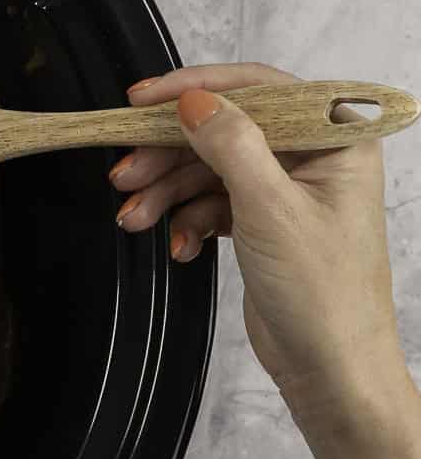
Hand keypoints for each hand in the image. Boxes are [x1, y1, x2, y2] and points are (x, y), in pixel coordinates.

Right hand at [110, 63, 407, 419]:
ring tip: (134, 218)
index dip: (196, 89)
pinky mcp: (262, 222)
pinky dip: (187, 222)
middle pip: (222, 131)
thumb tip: (194, 101)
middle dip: (168, 154)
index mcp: (335, 139)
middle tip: (124, 172)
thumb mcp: (271, 209)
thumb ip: (232, 145)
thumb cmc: (324, 293)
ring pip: (208, 170)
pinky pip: (210, 204)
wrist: (332, 370)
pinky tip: (178, 246)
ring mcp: (284, 190)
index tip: (143, 100)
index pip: (259, 89)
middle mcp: (312, 157)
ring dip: (167, 193)